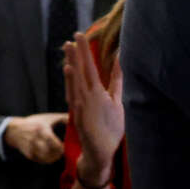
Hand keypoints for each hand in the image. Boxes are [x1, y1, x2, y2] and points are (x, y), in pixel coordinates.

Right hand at [4, 112, 66, 164]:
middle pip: (53, 153)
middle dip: (61, 152)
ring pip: (49, 159)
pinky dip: (49, 159)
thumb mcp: (48, 118)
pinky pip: (43, 161)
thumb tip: (77, 119)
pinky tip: (53, 154)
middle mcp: (36, 141)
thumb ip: (64, 118)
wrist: (14, 131)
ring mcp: (32, 150)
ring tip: (60, 152)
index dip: (63, 147)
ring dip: (56, 157)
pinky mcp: (30, 156)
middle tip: (66, 150)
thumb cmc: (35, 123)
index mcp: (42, 130)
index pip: (56, 144)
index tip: (68, 145)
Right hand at [63, 33, 123, 185]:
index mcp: (93, 92)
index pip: (87, 69)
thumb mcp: (115, 99)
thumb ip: (116, 80)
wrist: (101, 152)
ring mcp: (83, 110)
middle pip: (80, 75)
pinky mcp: (83, 123)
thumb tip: (121, 59)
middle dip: (76, 58)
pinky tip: (74, 90)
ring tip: (69, 58)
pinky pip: (78, 110)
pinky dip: (75, 99)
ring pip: (76, 89)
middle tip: (72, 39)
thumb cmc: (108, 125)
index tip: (79, 36)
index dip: (83, 54)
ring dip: (72, 75)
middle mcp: (86, 98)